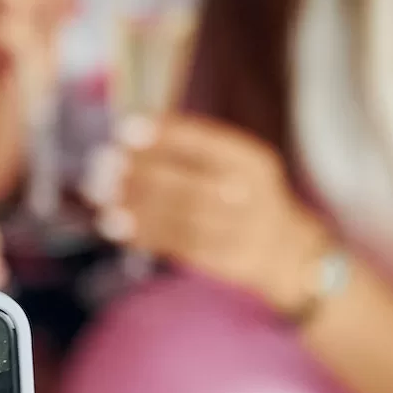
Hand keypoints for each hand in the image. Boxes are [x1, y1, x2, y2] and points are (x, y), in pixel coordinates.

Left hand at [88, 115, 328, 313]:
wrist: (290, 252)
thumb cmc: (247, 197)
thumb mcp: (238, 165)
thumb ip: (194, 150)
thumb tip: (129, 137)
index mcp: (252, 162)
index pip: (206, 143)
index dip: (164, 135)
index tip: (125, 130)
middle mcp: (251, 196)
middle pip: (189, 183)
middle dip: (141, 173)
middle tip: (104, 165)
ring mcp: (240, 232)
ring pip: (180, 218)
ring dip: (135, 207)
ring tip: (102, 197)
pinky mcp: (226, 262)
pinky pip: (178, 246)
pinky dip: (144, 234)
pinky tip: (117, 224)